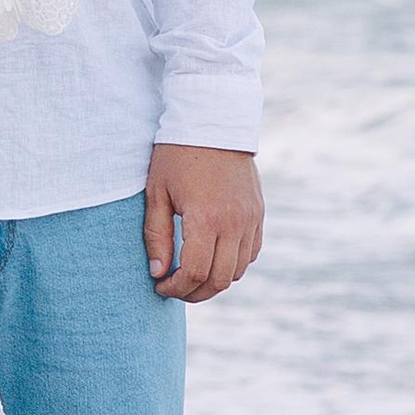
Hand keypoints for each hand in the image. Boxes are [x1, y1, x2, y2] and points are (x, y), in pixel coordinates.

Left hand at [143, 144, 262, 301]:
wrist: (213, 122)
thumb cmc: (177, 154)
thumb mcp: (157, 192)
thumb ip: (157, 235)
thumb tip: (158, 273)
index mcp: (206, 218)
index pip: (195, 272)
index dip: (176, 288)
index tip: (160, 286)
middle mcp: (234, 222)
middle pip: (219, 279)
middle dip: (194, 292)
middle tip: (174, 289)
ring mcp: (251, 219)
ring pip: (238, 270)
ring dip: (214, 282)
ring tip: (191, 277)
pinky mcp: (258, 213)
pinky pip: (251, 253)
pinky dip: (233, 265)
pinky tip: (212, 259)